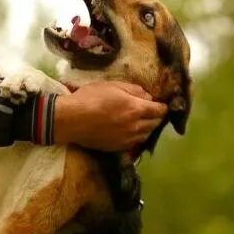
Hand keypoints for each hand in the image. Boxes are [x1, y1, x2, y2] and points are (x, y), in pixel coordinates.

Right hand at [52, 82, 167, 151]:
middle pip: (155, 124)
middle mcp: (135, 126)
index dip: (162, 106)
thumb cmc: (90, 98)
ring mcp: (127, 139)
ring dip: (147, 128)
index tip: (160, 104)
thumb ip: (134, 90)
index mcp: (136, 109)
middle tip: (150, 111)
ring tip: (140, 121)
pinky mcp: (118, 148)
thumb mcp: (113, 85)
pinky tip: (129, 131)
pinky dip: (136, 137)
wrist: (71, 120)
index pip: (160, 110)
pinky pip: (134, 143)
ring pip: (146, 135)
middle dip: (155, 117)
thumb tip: (148, 97)